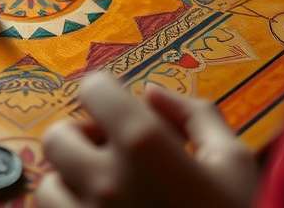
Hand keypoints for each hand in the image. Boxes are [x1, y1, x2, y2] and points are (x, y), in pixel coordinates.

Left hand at [37, 72, 256, 207]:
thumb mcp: (234, 163)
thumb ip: (196, 115)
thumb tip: (151, 93)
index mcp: (142, 145)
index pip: (92, 88)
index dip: (105, 93)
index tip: (117, 107)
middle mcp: (103, 179)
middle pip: (58, 135)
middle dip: (82, 138)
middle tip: (110, 154)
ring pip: (49, 183)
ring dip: (71, 182)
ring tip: (105, 195)